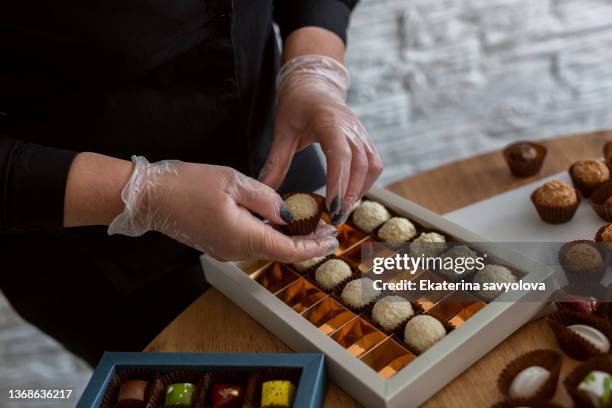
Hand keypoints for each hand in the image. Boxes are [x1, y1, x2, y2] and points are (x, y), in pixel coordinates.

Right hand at [108, 156, 338, 261]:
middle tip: (326, 231)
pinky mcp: (217, 244)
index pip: (288, 249)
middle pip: (280, 252)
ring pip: (265, 248)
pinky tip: (279, 224)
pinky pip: (250, 243)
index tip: (333, 238)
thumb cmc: (188, 184)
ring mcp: (224, 250)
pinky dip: (270, 236)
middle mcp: (236, 251)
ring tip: (309, 226)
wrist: (149, 196)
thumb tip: (287, 215)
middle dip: (306, 244)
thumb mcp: (234, 181)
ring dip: (288, 240)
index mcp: (244, 237)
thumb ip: (266, 199)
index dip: (314, 246)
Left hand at [259, 55, 382, 223]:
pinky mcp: (365, 139)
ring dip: (359, 190)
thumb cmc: (296, 103)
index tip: (332, 205)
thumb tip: (265, 191)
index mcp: (329, 121)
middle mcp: (351, 127)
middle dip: (350, 194)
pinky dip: (364, 183)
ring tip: (342, 210)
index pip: (340, 154)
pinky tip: (349, 195)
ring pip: (371, 166)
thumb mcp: (282, 130)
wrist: (314, 83)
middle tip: (334, 218)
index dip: (339, 181)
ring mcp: (361, 133)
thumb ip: (276, 161)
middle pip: (360, 165)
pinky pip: (373, 164)